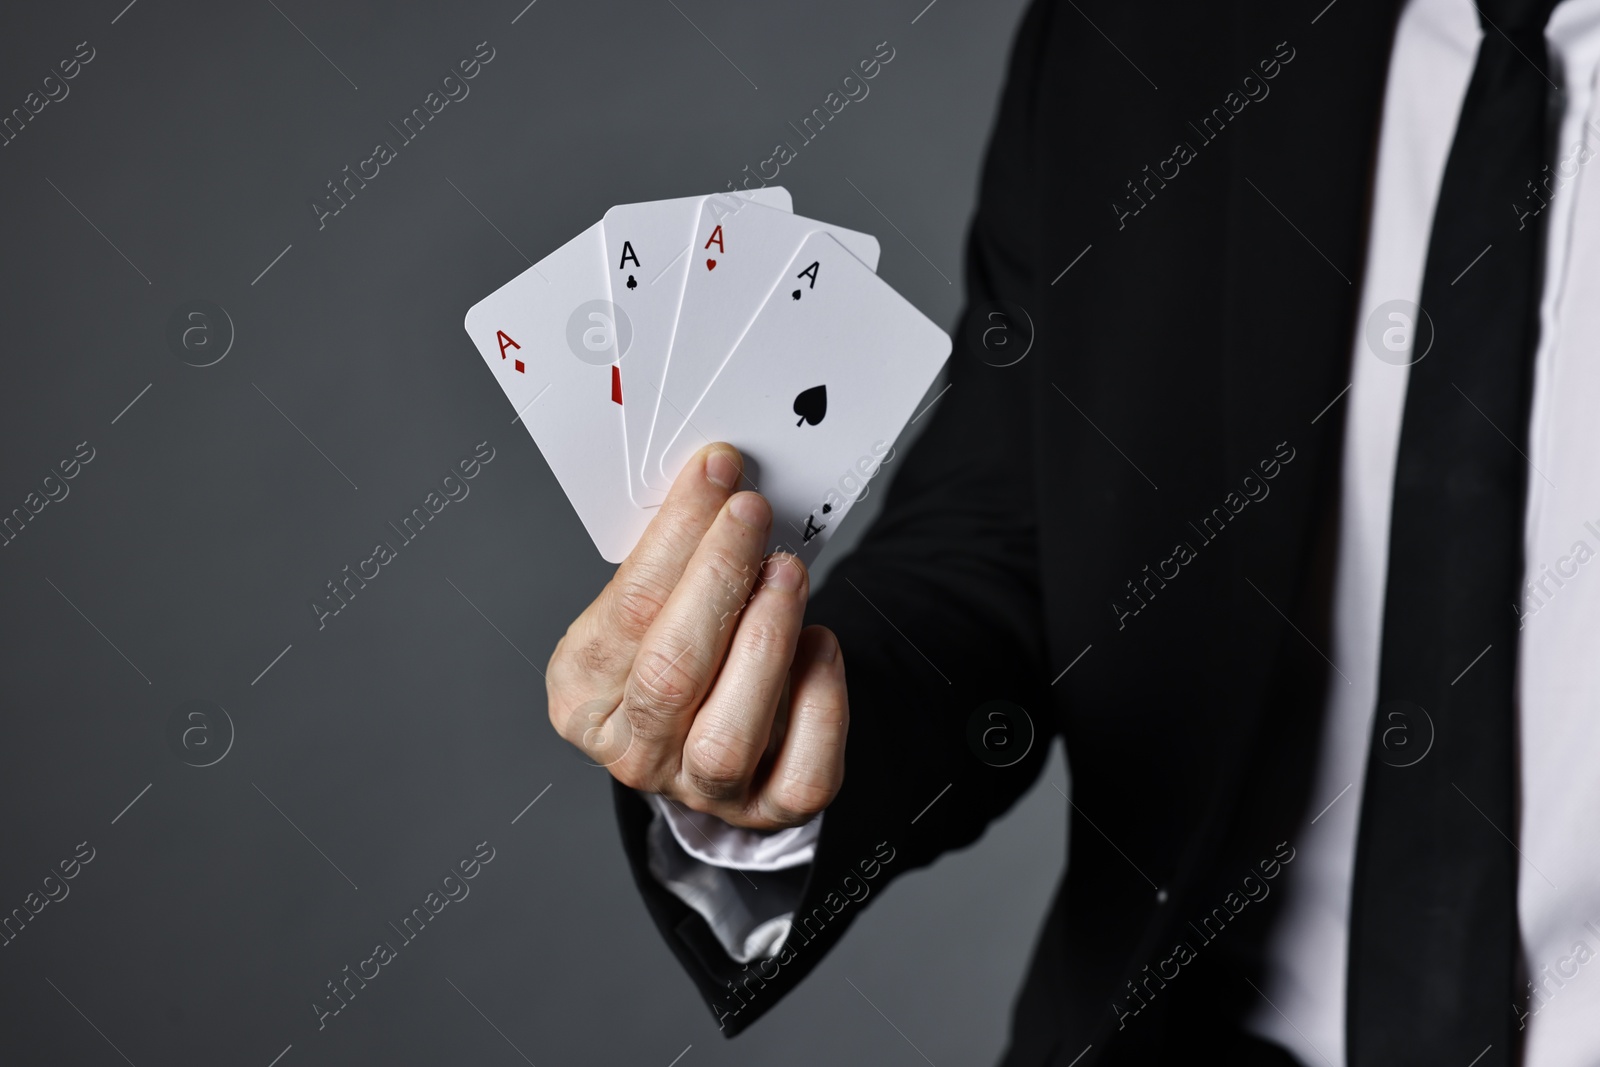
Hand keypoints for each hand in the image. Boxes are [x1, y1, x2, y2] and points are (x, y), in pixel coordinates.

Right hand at [546, 443, 847, 829]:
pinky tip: (822, 645)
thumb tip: (720, 482)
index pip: (625, 612)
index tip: (715, 475)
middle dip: (718, 578)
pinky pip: (802, 773)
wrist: (711, 728)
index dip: (676, 537)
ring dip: (765, 642)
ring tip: (788, 572)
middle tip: (752, 514)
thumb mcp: (650, 608)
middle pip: (671, 674)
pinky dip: (820, 704)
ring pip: (728, 735)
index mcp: (580, 695)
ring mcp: (699, 790)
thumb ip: (673, 563)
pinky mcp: (768, 809)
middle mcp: (632, 752)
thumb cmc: (679, 648)